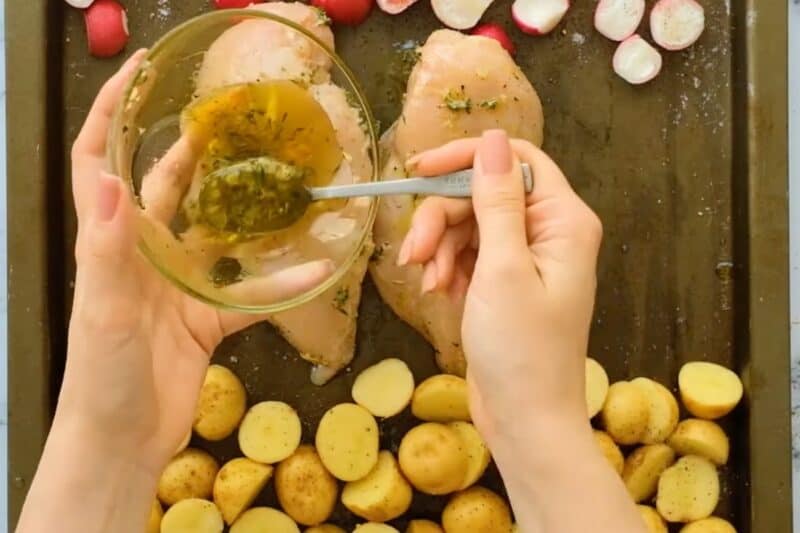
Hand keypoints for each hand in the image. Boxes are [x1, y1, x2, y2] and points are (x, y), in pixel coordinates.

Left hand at [62, 51, 328, 472]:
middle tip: (226, 121)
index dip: (108, 115)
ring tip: (280, 183)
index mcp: (111, 244)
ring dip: (245, 214)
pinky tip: (314, 274)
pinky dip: (279, 286)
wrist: (124, 441)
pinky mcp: (206, 319)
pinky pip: (248, 295)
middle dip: (189, 151)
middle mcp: (144, 257)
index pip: (98, 164)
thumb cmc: (102, 376)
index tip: (137, 75)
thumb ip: (109, 247)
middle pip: (164, 188)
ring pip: (217, 238)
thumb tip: (109, 176)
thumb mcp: (104, 310)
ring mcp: (178, 287)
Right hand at [401, 132, 644, 532]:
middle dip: (442, 219)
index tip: (419, 170)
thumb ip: (496, 201)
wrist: (526, 421)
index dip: (466, 158)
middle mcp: (548, 232)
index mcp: (563, 221)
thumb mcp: (503, 270)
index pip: (515, 160)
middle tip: (413, 254)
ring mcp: (525, 258)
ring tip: (429, 283)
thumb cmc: (522, 351)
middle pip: (482, 195)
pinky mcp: (504, 282)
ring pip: (469, 225)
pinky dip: (448, 268)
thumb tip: (492, 140)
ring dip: (440, 248)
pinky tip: (440, 293)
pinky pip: (468, 254)